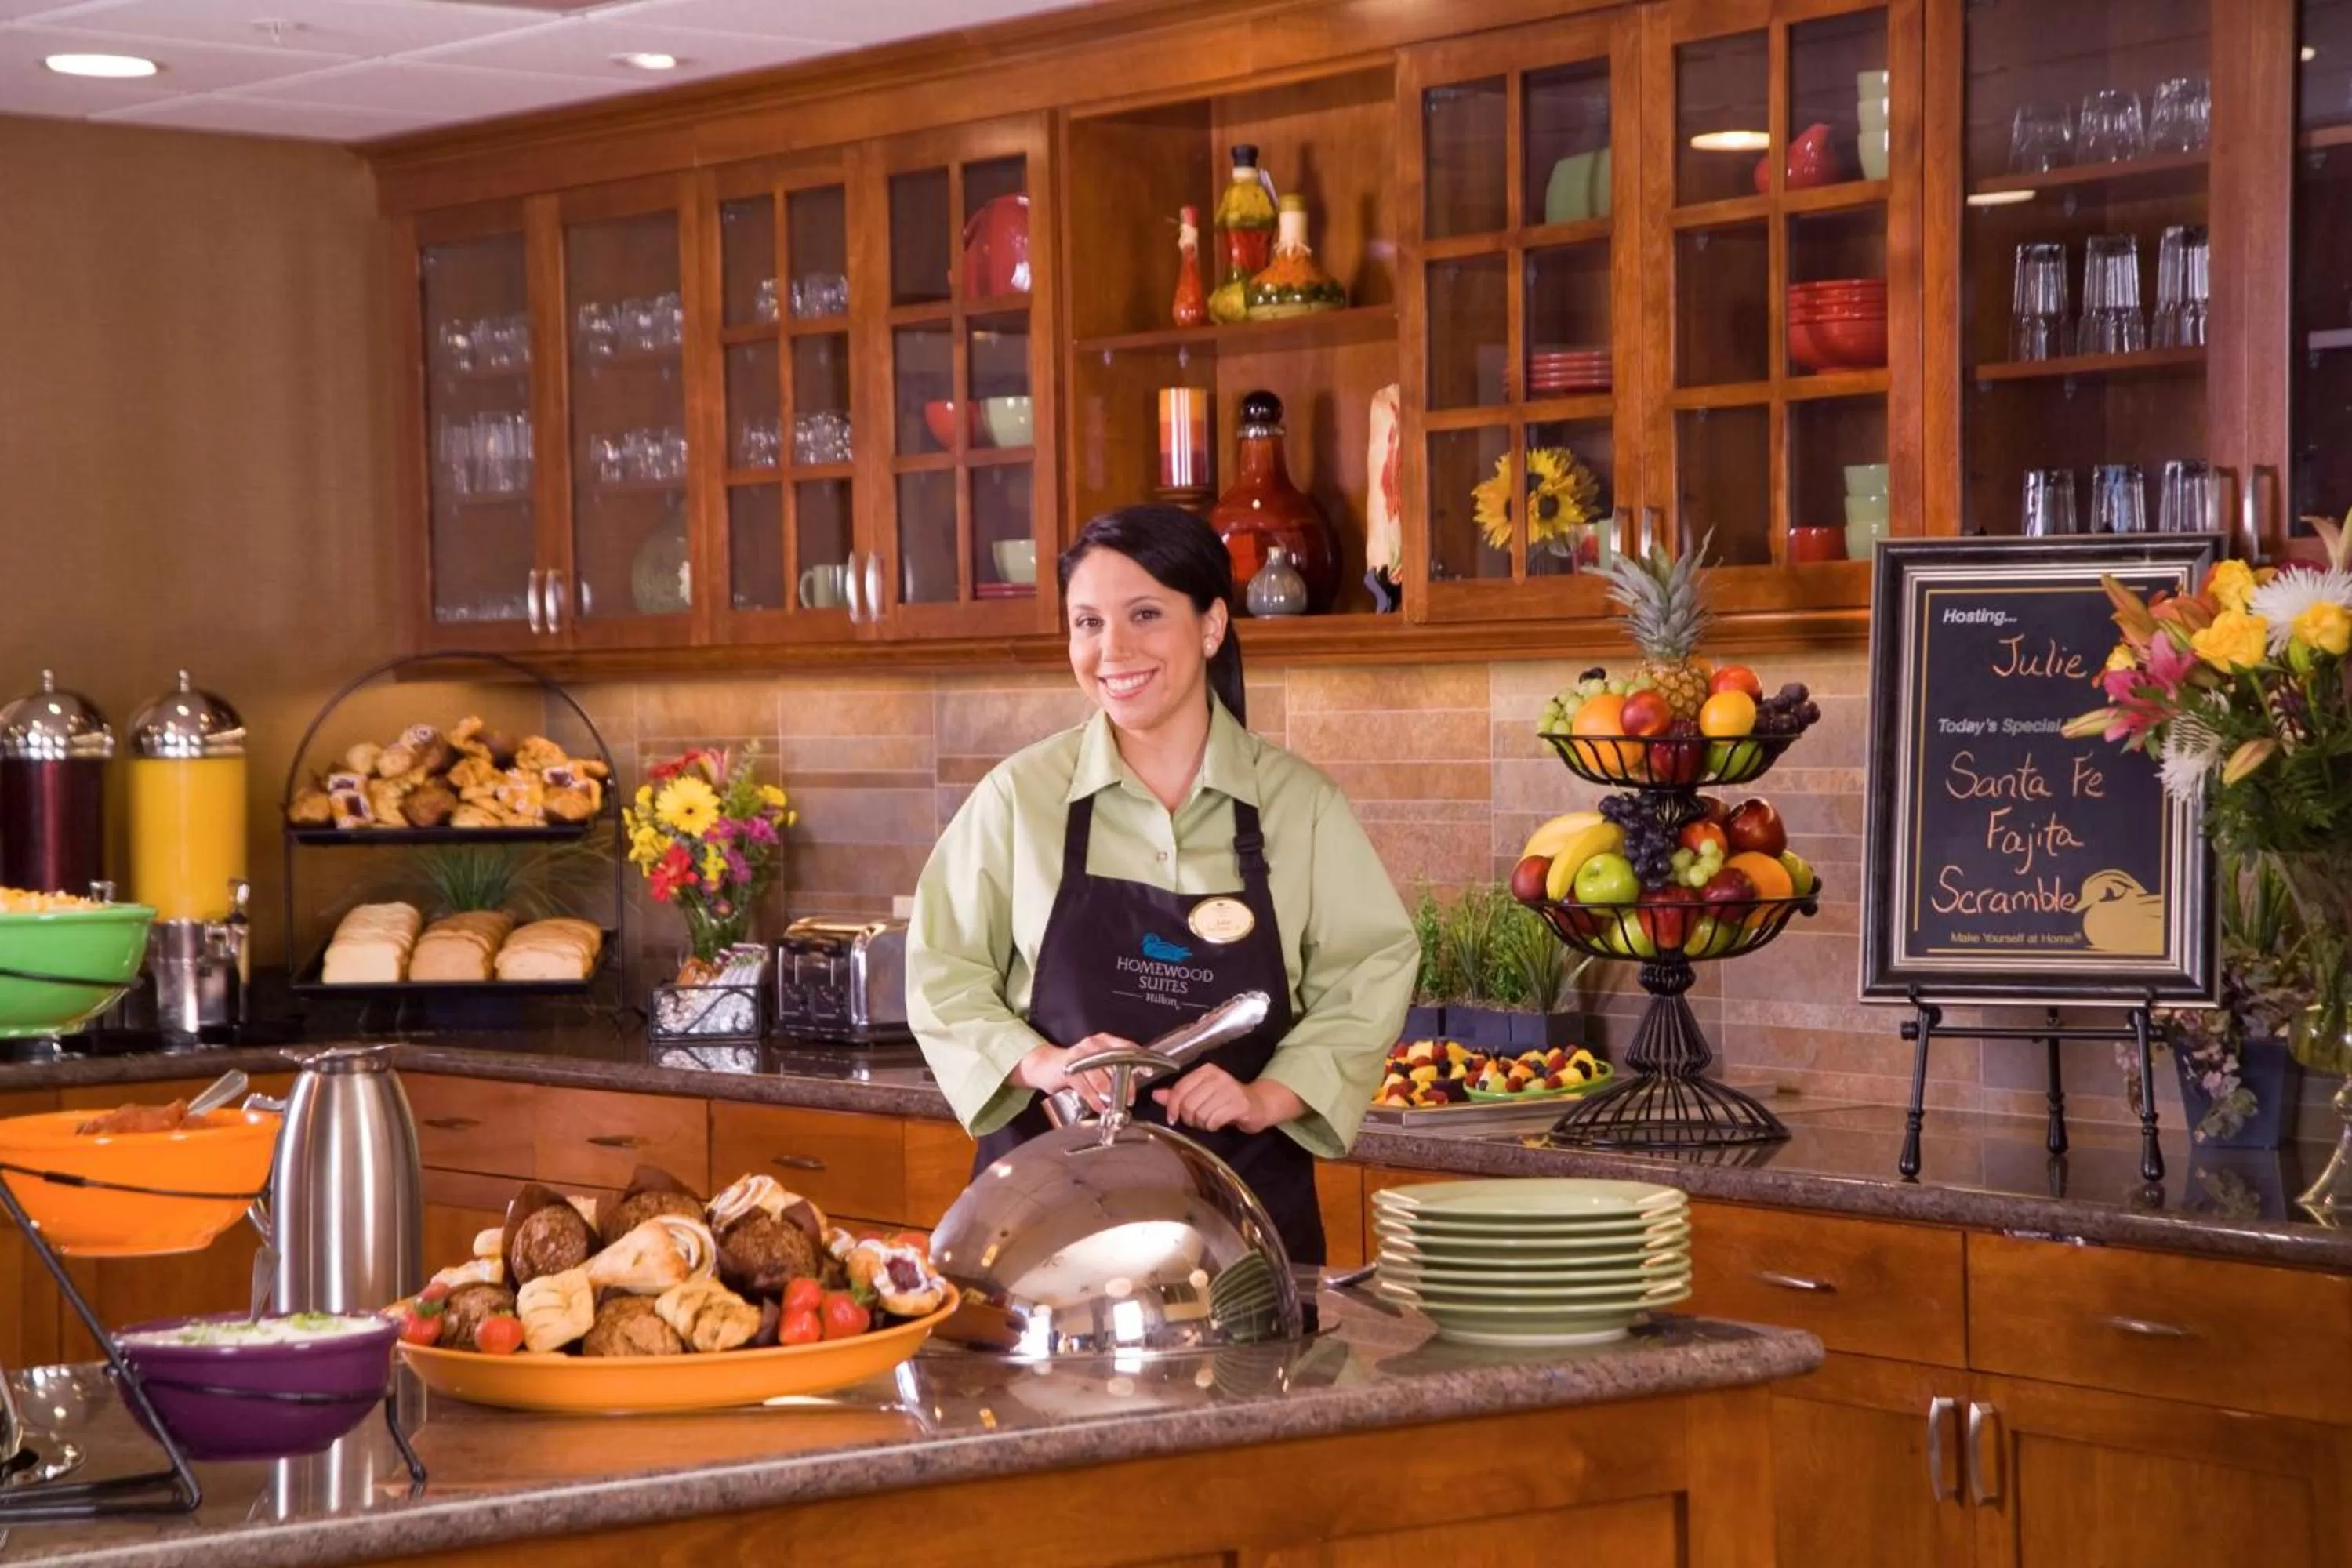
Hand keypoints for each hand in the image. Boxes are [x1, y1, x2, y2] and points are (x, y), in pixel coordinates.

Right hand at [1012, 1035, 1137, 1112]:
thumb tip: (1133, 1085)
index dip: (1138, 1060)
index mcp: (1105, 1041)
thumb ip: (1115, 1070)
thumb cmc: (1077, 1067)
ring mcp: (1080, 1056)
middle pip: (1115, 1064)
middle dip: (1124, 1084)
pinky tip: (1099, 1107)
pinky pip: (1084, 1086)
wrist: (1046, 1065)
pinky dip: (1093, 1099)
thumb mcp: (1098, 1063)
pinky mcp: (1068, 1068)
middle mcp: (1093, 1045)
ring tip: (1113, 1106)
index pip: (1127, 1047)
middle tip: (1129, 1098)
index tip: (1148, 1072)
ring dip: (1109, 1095)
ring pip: (1100, 1077)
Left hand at [1153, 1066, 1303, 1134]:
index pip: (1179, 1089)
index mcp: (1206, 1070)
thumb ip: (1178, 1095)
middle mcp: (1217, 1076)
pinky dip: (1212, 1126)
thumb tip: (1156, 1095)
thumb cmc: (1226, 1100)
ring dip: (1202, 1123)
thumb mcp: (1201, 1095)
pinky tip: (1218, 1123)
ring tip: (1209, 1121)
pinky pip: (1214, 1120)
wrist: (1258, 1105)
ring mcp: (1230, 1089)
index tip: (1173, 1118)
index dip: (1172, 1107)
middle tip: (1197, 1121)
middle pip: (1188, 1104)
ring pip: (1200, 1114)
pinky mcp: (1239, 1104)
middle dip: (1189, 1118)